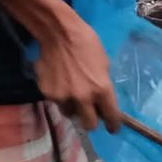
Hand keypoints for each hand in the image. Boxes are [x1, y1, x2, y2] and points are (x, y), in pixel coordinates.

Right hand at [0, 0, 120, 132]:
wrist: (59, 33)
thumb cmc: (87, 44)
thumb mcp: (104, 65)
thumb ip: (102, 86)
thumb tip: (101, 102)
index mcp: (102, 89)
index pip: (111, 117)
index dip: (113, 124)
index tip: (112, 127)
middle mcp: (83, 98)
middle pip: (89, 125)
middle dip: (91, 120)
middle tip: (90, 112)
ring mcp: (64, 97)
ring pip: (70, 114)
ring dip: (73, 108)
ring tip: (72, 92)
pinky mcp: (47, 94)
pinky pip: (57, 102)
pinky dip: (59, 97)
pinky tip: (60, 82)